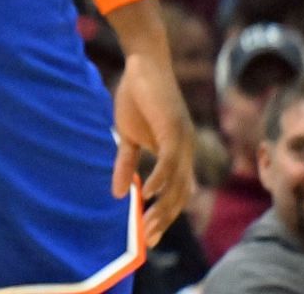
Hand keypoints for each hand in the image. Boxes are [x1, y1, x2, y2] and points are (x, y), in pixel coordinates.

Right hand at [109, 25, 194, 247]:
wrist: (142, 63)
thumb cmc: (137, 96)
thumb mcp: (128, 135)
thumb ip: (126, 163)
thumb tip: (117, 192)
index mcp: (177, 152)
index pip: (176, 193)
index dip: (164, 215)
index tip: (149, 235)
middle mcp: (186, 150)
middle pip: (180, 195)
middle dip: (164, 220)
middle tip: (149, 240)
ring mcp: (183, 141)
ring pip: (177, 184)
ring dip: (162, 208)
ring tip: (147, 226)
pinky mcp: (173, 130)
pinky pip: (169, 163)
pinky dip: (159, 181)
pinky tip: (145, 194)